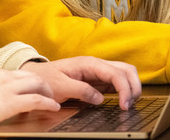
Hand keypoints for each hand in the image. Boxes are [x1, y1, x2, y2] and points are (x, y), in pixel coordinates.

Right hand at [0, 65, 59, 135]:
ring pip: (37, 84)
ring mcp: (7, 87)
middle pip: (30, 74)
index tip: (30, 86)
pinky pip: (36, 100)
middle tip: (47, 91)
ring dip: (48, 92)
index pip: (15, 72)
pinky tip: (54, 107)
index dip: (25, 80)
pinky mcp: (11, 102)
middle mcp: (2, 75)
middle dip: (41, 82)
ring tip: (53, 98)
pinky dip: (48, 103)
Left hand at [20, 56, 141, 109]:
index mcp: (89, 63)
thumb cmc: (45, 79)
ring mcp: (98, 72)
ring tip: (128, 104)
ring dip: (131, 87)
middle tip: (130, 105)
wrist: (35, 77)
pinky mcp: (97, 80)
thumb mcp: (60, 86)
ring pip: (124, 74)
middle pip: (126, 69)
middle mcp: (96, 65)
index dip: (124, 89)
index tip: (124, 106)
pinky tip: (122, 101)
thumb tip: (100, 99)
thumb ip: (80, 90)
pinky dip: (124, 90)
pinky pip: (116, 82)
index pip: (116, 73)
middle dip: (134, 86)